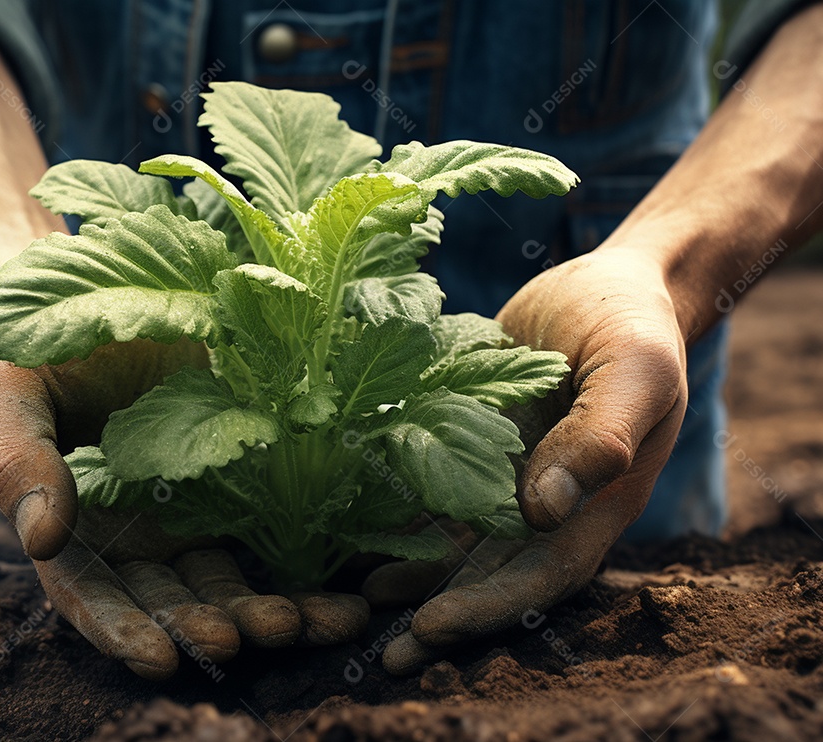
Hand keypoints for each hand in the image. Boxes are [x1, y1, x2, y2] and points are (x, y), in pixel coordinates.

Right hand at [0, 339, 367, 678]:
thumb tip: (43, 541)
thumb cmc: (28, 353)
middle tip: (263, 633)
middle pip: (174, 600)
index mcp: (70, 531)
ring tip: (320, 620)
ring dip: (272, 606)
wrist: (90, 296)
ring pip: (229, 578)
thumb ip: (16, 464)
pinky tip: (345, 582)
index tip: (161, 657)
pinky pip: (270, 530)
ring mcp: (188, 513)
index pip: (92, 597)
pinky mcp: (236, 481)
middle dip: (216, 624)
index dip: (123, 630)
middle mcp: (133, 537)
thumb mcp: (5, 397)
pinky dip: (305, 563)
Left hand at [363, 248, 688, 672]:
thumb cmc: (632, 327)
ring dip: (414, 579)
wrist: (609, 288)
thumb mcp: (633, 372)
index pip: (542, 575)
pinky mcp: (476, 442)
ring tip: (360, 607)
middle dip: (442, 616)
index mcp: (596, 502)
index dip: (490, 607)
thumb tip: (545, 509)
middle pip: (494, 576)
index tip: (431, 627)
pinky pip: (437, 491)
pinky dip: (402, 519)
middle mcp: (550, 503)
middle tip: (386, 659)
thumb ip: (600, 437)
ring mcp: (510, 476)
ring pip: (460, 544)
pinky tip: (358, 538)